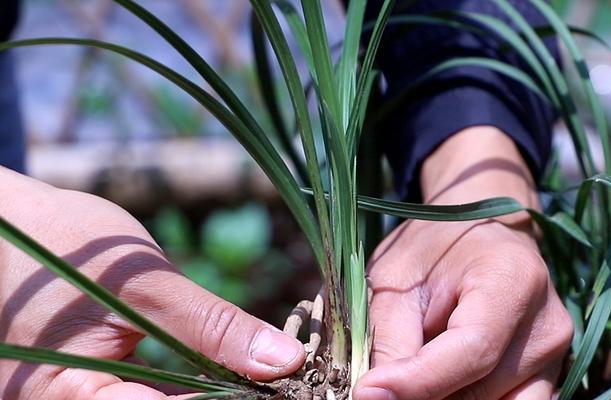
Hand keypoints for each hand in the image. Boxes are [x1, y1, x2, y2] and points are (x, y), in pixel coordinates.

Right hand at [0, 168, 305, 398]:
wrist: (15, 227)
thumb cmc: (66, 245)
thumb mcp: (146, 284)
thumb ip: (213, 328)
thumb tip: (285, 361)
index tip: (290, 388)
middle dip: (229, 398)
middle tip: (286, 380)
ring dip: (218, 395)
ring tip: (269, 376)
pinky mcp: (91, 397)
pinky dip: (194, 389)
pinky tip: (237, 374)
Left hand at [354, 127, 572, 399]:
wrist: (483, 235)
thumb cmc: (432, 249)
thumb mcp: (395, 280)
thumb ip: (389, 342)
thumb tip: (375, 399)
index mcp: (513, 280)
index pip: (472, 351)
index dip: (417, 382)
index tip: (367, 392)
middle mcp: (546, 325)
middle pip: (480, 394)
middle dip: (423, 397)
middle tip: (381, 386)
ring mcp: (554, 358)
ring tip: (412, 378)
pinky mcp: (550, 378)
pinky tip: (441, 387)